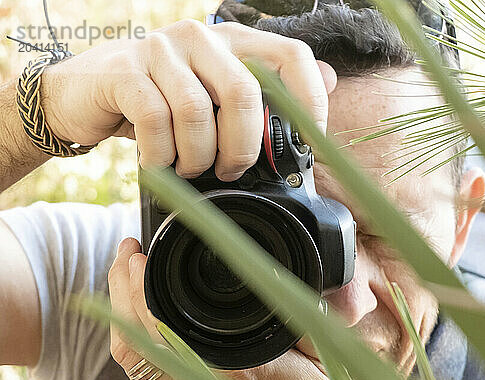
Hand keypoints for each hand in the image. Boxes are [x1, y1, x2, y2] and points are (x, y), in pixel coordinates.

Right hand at [39, 20, 335, 179]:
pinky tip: (160, 164)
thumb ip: (267, 92)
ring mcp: (161, 49)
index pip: (290, 56)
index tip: (308, 142)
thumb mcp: (216, 97)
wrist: (88, 95)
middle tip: (231, 171)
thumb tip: (330, 80)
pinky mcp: (125, 71)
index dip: (309, 100)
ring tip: (190, 169)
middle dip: (243, 146)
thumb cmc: (163, 103)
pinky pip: (156, 121)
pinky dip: (163, 156)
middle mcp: (201, 37)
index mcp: (233, 42)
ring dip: (198, 156)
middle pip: (244, 92)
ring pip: (198, 111)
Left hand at [108, 238, 347, 379]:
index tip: (141, 255)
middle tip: (125, 251)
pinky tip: (133, 313)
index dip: (144, 286)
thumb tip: (307, 283)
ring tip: (121, 274)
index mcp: (230, 373)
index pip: (167, 323)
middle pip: (134, 336)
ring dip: (118, 310)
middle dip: (121, 287)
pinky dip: (129, 337)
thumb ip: (305, 318)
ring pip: (127, 356)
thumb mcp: (317, 359)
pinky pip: (136, 374)